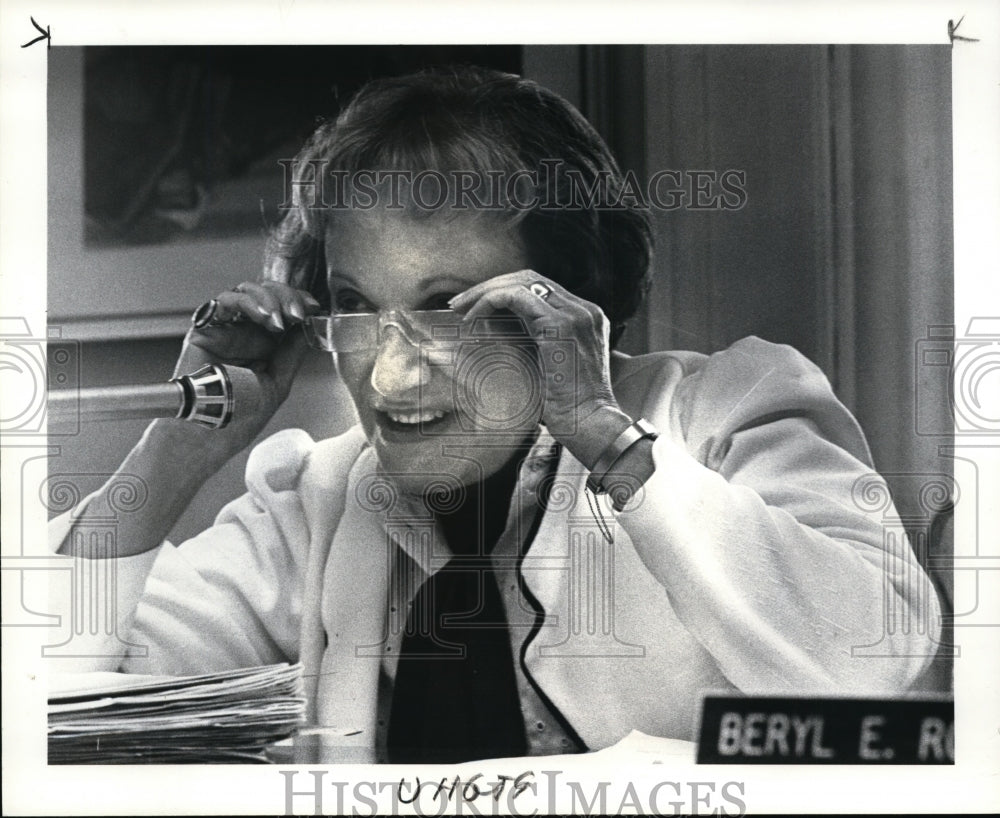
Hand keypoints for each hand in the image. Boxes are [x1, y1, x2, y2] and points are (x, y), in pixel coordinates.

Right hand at [172, 280, 320, 453]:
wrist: (208, 436)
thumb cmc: (238, 417)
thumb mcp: (278, 383)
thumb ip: (292, 353)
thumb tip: (309, 327)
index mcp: (264, 345)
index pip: (283, 310)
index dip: (299, 302)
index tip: (315, 306)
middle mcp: (245, 333)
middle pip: (267, 295)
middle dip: (288, 297)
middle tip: (299, 312)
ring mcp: (225, 329)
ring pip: (247, 292)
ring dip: (269, 298)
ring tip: (281, 319)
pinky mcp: (204, 329)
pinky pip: (223, 302)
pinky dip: (247, 302)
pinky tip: (264, 316)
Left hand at [448, 270, 632, 468]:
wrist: (592, 426)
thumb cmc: (569, 410)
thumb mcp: (551, 368)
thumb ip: (535, 345)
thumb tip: (497, 332)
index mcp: (586, 319)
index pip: (541, 289)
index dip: (505, 291)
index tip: (476, 308)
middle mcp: (584, 310)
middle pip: (530, 279)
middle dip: (491, 286)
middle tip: (460, 303)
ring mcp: (575, 314)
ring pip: (521, 283)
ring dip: (485, 292)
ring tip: (460, 309)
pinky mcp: (560, 325)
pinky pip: (514, 298)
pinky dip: (489, 302)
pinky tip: (472, 321)